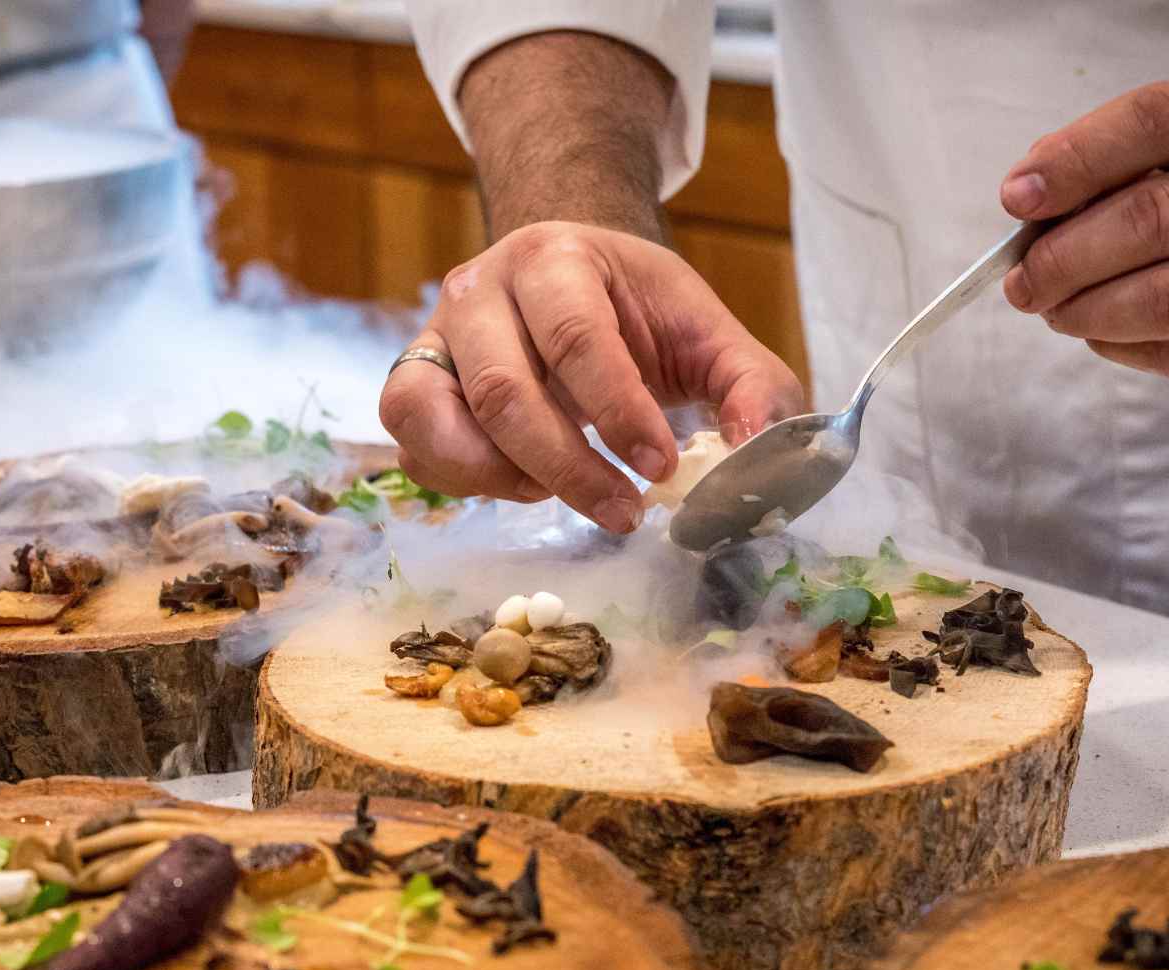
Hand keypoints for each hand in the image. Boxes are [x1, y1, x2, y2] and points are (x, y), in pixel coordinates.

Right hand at [380, 221, 805, 532]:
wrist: (565, 276)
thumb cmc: (635, 308)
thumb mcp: (705, 331)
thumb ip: (750, 386)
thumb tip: (755, 454)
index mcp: (554, 257)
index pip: (576, 338)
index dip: (618, 412)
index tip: (660, 470)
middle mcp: (478, 289)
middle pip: (502, 390)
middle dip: (567, 468)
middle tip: (623, 513)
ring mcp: (433, 336)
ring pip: (433, 418)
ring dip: (502, 478)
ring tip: (559, 495)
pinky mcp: (412, 384)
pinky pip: (413, 446)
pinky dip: (463, 481)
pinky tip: (522, 485)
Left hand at [1000, 79, 1168, 404]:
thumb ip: (1130, 166)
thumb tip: (1031, 199)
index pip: (1160, 121)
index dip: (1077, 158)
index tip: (1017, 198)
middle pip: (1155, 216)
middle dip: (1065, 255)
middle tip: (1023, 281)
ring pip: (1168, 297)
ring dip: (1086, 310)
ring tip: (1056, 310)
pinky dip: (1121, 346)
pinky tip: (1104, 334)